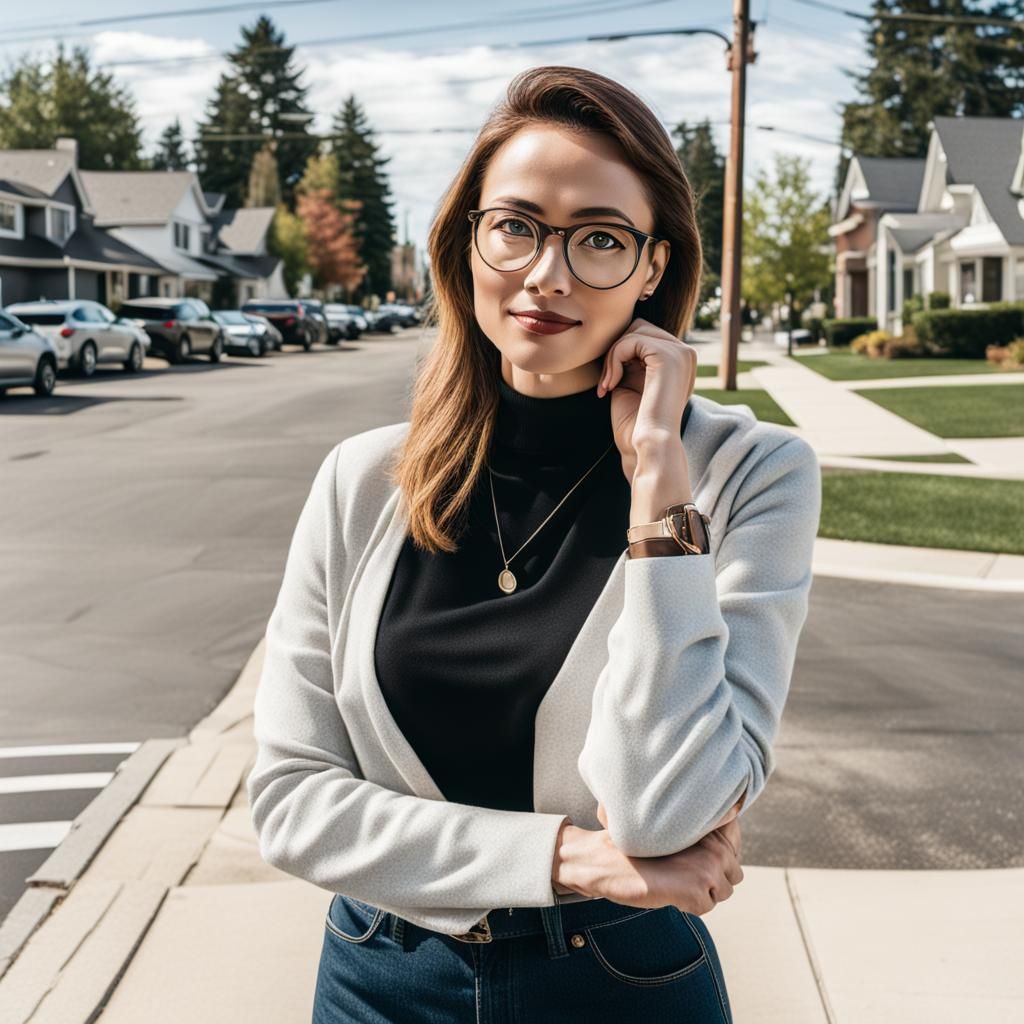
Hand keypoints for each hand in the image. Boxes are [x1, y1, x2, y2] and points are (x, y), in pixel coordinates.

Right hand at [563, 801, 741, 915]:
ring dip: (702, 891)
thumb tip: (726, 854)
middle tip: (683, 871)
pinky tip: (670, 890)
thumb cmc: (638, 847)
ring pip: (722, 892)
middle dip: (713, 877)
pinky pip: (706, 906)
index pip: (734, 844)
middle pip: (734, 873)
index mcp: (709, 827)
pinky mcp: (698, 892)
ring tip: (676, 880)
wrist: (610, 861)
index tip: (697, 857)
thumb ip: (701, 836)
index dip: (718, 856)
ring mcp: (709, 870)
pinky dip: (690, 904)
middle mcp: (715, 847)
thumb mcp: (673, 831)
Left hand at [595, 318, 697, 478]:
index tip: (609, 382)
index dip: (621, 353)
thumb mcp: (633, 382)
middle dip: (617, 351)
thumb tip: (619, 335)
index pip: (644, 335)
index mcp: (680, 361)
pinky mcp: (668, 355)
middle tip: (607, 382)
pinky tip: (611, 385)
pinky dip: (614, 360)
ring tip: (608, 384)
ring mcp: (681, 352)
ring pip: (634, 332)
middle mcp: (686, 353)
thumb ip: (631, 358)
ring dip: (613, 357)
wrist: (648, 445)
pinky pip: (630, 341)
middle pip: (640, 328)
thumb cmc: (637, 424)